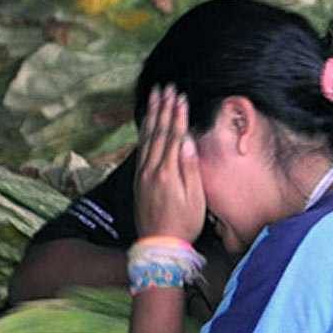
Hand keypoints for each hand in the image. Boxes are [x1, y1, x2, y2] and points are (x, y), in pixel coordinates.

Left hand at [134, 85, 205, 242]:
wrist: (158, 245)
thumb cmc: (183, 223)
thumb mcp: (195, 199)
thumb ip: (190, 168)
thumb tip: (187, 141)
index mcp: (167, 173)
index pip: (173, 136)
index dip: (177, 115)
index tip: (180, 97)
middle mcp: (151, 170)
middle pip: (158, 132)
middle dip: (163, 108)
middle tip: (166, 87)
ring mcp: (142, 174)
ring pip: (146, 137)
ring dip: (151, 114)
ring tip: (154, 96)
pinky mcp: (138, 179)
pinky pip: (140, 148)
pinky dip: (143, 131)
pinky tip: (145, 122)